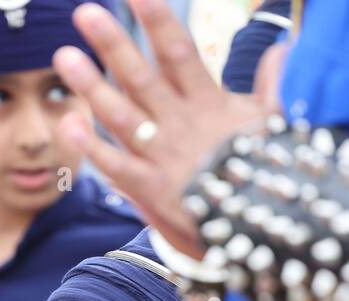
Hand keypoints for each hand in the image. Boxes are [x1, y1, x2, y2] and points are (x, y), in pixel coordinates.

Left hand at [52, 0, 270, 255]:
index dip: (159, 21)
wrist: (261, 231)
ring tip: (65, 56)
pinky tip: (69, 123)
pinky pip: (117, 166)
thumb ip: (273, 84)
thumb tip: (284, 48)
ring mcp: (164, 157)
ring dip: (91, 86)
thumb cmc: (265, 173)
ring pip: (122, 116)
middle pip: (143, 77)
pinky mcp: (152, 190)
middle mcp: (182, 125)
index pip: (181, 53)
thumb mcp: (275, 126)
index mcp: (210, 105)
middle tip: (85, 13)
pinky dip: (92, 147)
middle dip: (113, 44)